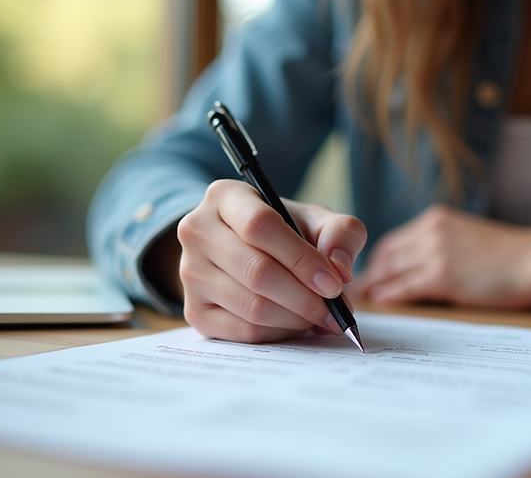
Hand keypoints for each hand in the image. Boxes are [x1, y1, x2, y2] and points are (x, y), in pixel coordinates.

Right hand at [177, 179, 366, 342]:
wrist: (246, 249)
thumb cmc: (285, 231)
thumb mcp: (316, 219)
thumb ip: (340, 234)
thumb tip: (339, 270)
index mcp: (225, 197)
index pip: (259, 226)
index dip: (301, 259)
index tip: (333, 283)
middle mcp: (197, 231)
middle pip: (256, 272)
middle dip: (305, 298)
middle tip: (334, 311)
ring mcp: (190, 273)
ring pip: (252, 307)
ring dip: (295, 319)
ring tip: (317, 315)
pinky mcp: (194, 311)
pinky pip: (243, 332)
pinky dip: (279, 333)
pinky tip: (294, 323)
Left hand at [348, 205, 530, 308]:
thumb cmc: (507, 254)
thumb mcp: (467, 237)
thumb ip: (439, 245)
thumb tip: (413, 268)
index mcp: (436, 219)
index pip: (394, 240)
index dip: (377, 259)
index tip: (367, 273)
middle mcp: (431, 231)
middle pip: (387, 254)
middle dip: (369, 272)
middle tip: (354, 289)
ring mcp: (436, 252)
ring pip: (391, 269)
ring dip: (374, 284)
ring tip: (361, 298)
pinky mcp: (443, 275)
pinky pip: (405, 287)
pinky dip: (389, 294)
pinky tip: (381, 300)